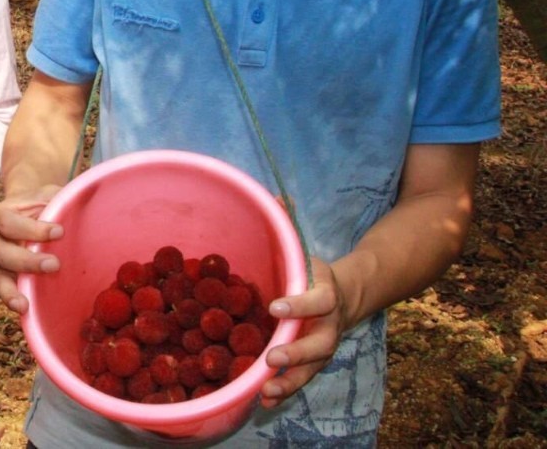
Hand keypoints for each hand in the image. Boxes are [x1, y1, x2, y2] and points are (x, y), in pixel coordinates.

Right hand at [0, 185, 63, 313]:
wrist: (26, 210)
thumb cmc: (39, 204)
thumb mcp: (47, 195)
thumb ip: (59, 198)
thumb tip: (89, 196)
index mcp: (0, 215)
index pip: (10, 223)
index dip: (33, 229)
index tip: (59, 231)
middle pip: (4, 253)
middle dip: (28, 261)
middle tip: (54, 265)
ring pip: (1, 275)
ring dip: (15, 289)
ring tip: (25, 303)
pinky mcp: (4, 276)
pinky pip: (5, 289)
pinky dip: (12, 299)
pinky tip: (24, 309)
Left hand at [260, 257, 344, 406]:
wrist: (345, 296)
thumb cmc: (314, 276)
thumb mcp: (307, 258)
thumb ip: (291, 245)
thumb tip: (274, 208)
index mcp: (328, 296)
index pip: (318, 301)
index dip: (299, 305)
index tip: (275, 307)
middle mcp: (330, 326)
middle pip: (318, 344)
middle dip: (296, 353)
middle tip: (272, 358)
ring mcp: (323, 348)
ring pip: (311, 369)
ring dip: (289, 382)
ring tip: (266, 392)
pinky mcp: (314, 362)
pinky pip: (301, 379)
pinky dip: (284, 391)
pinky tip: (264, 402)